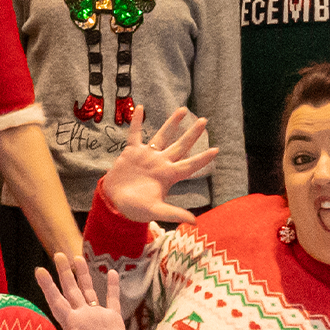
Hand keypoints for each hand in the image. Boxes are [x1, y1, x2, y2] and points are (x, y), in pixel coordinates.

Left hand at [28, 254, 134, 329]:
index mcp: (71, 324)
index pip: (56, 300)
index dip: (48, 286)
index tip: (39, 270)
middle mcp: (82, 317)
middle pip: (71, 290)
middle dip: (64, 273)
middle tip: (58, 254)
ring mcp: (98, 317)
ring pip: (89, 290)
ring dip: (84, 275)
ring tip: (78, 257)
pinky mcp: (113, 320)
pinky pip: (112, 299)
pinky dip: (112, 286)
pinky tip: (111, 272)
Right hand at [101, 106, 217, 224]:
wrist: (114, 202)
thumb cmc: (135, 209)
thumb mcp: (155, 212)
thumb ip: (173, 214)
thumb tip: (194, 222)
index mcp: (168, 176)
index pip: (189, 165)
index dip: (202, 159)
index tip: (216, 150)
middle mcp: (160, 163)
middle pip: (180, 145)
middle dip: (192, 134)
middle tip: (204, 121)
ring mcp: (146, 156)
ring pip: (162, 136)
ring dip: (172, 123)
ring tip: (183, 110)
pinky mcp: (131, 152)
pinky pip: (135, 134)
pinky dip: (137, 121)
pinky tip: (141, 108)